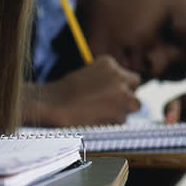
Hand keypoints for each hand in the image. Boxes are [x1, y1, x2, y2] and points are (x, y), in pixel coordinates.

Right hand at [24, 55, 141, 126]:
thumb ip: (105, 80)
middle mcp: (119, 75)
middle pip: (135, 85)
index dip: (117, 84)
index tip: (105, 91)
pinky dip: (112, 122)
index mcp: (108, 62)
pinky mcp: (119, 113)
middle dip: (126, 94)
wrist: (51, 104)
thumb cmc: (63, 92)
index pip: (124, 73)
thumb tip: (121, 92)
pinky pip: (123, 120)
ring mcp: (122, 93)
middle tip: (109, 103)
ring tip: (98, 112)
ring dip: (121, 110)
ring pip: (133, 105)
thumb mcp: (86, 75)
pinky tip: (94, 120)